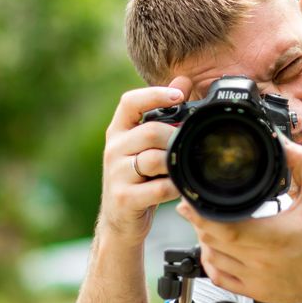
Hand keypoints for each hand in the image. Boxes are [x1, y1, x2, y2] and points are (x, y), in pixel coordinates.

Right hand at [99, 77, 191, 244]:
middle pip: (150, 131)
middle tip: (188, 146)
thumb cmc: (138, 179)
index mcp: (118, 132)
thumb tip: (184, 81)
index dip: (154, 94)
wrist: (120, 221)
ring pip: (154, 159)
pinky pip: (158, 188)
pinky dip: (175, 187)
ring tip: (184, 168)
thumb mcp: (145, 146)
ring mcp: (116, 175)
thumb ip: (163, 115)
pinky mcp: (124, 198)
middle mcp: (113, 149)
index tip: (179, 95)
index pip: (129, 102)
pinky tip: (180, 188)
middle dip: (174, 138)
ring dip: (176, 163)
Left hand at [177, 138, 301, 302]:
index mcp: (273, 235)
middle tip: (194, 206)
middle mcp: (261, 260)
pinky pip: (221, 279)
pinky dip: (212, 263)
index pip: (221, 225)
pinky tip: (216, 250)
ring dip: (205, 240)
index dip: (200, 212)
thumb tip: (282, 142)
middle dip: (198, 221)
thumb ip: (301, 163)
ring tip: (207, 224)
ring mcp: (256, 279)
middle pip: (211, 240)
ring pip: (213, 259)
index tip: (192, 199)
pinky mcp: (257, 292)